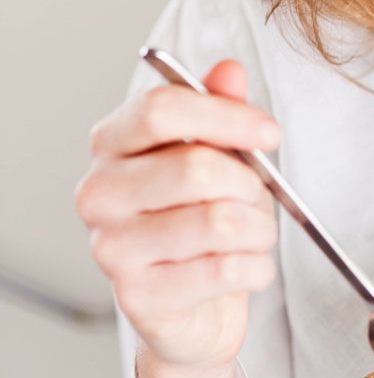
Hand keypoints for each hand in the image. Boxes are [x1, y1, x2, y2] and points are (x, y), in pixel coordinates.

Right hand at [76, 59, 281, 369]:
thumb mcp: (216, 155)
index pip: (161, 109)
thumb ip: (219, 110)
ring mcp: (111, 247)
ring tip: (256, 234)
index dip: (226, 116)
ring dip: (259, 229)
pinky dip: (256, 267)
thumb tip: (228, 71)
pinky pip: (223, 270)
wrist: (193, 307)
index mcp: (112, 144)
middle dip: (250, 183)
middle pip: (194, 167)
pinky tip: (249, 267)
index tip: (270, 132)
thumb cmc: (202, 220)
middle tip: (262, 196)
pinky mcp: (137, 296)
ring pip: (217, 222)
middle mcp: (99, 193)